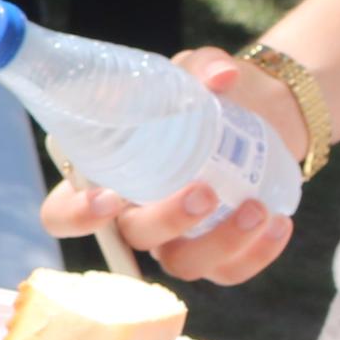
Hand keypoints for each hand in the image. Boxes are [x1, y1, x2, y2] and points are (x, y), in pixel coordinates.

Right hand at [35, 46, 303, 282]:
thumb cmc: (204, 95)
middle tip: (205, 191)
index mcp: (105, 175)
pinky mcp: (219, 253)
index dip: (75, 217)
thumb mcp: (193, 71)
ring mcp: (177, 239)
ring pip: (185, 263)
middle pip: (132, 239)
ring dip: (219, 244)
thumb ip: (200, 68)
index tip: (109, 198)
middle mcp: (135, 215)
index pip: (61, 213)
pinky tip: (278, 225)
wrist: (261, 114)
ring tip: (257, 208)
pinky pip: (230, 271)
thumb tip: (222, 77)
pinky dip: (256, 256)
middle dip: (167, 222)